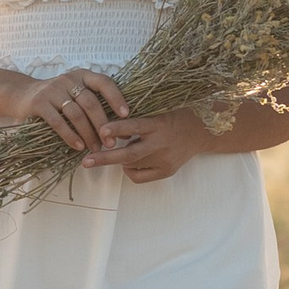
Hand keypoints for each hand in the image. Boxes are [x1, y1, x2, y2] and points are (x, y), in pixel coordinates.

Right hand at [16, 66, 128, 152]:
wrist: (22, 95)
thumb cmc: (57, 98)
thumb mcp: (75, 93)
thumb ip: (94, 103)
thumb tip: (122, 127)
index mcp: (82, 75)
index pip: (104, 82)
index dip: (117, 98)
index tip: (126, 115)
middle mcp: (68, 79)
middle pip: (91, 103)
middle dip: (103, 125)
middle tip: (111, 143)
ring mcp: (52, 90)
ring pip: (76, 114)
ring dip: (88, 134)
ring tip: (95, 148)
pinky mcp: (39, 103)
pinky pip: (58, 122)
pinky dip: (70, 136)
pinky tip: (78, 146)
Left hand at [78, 109, 202, 182]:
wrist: (202, 132)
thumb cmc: (176, 116)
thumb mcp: (158, 112)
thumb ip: (138, 122)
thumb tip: (111, 131)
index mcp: (159, 125)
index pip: (135, 127)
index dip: (117, 128)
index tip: (101, 129)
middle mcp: (161, 144)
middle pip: (129, 154)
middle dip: (105, 158)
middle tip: (87, 162)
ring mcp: (164, 160)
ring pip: (132, 165)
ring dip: (118, 160)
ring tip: (116, 151)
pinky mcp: (166, 172)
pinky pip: (139, 176)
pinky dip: (130, 170)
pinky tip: (132, 162)